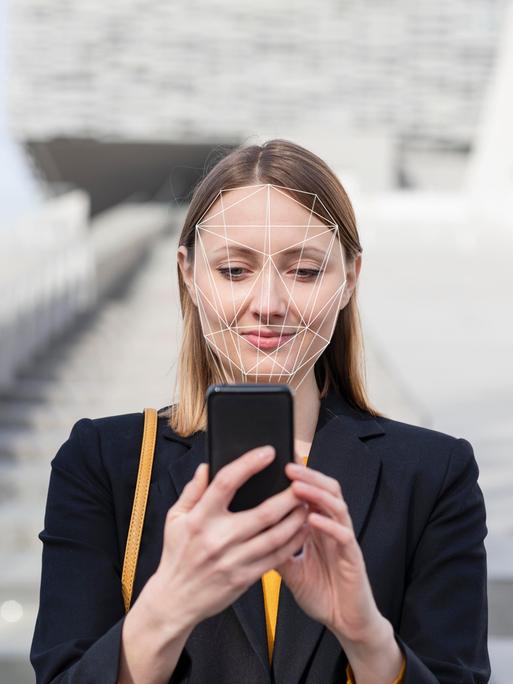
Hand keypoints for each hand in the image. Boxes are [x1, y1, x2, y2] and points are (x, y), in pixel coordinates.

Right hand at [149, 446, 308, 632]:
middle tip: (302, 481)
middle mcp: (218, 539)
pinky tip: (301, 529)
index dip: (248, 464)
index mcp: (199, 519)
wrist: (175, 600)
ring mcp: (233, 560)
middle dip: (288, 496)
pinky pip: (275, 558)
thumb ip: (193, 491)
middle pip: (263, 512)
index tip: (268, 452)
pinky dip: (292, 542)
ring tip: (307, 503)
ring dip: (296, 518)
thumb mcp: (175, 518)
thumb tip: (207, 466)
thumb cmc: (176, 554)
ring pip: (275, 536)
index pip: (226, 483)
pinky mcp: (244, 578)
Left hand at [274, 458, 383, 643]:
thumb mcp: (291, 569)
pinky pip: (343, 535)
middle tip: (288, 466)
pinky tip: (313, 520)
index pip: (312, 492)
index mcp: (319, 527)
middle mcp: (333, 528)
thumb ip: (276, 548)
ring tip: (297, 486)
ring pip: (336, 506)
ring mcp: (344, 540)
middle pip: (327, 490)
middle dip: (308, 476)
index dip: (299, 477)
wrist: (346, 621)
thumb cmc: (322, 593)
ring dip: (316, 494)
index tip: (279, 463)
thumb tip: (250, 532)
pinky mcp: (353, 557)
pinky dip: (328, 525)